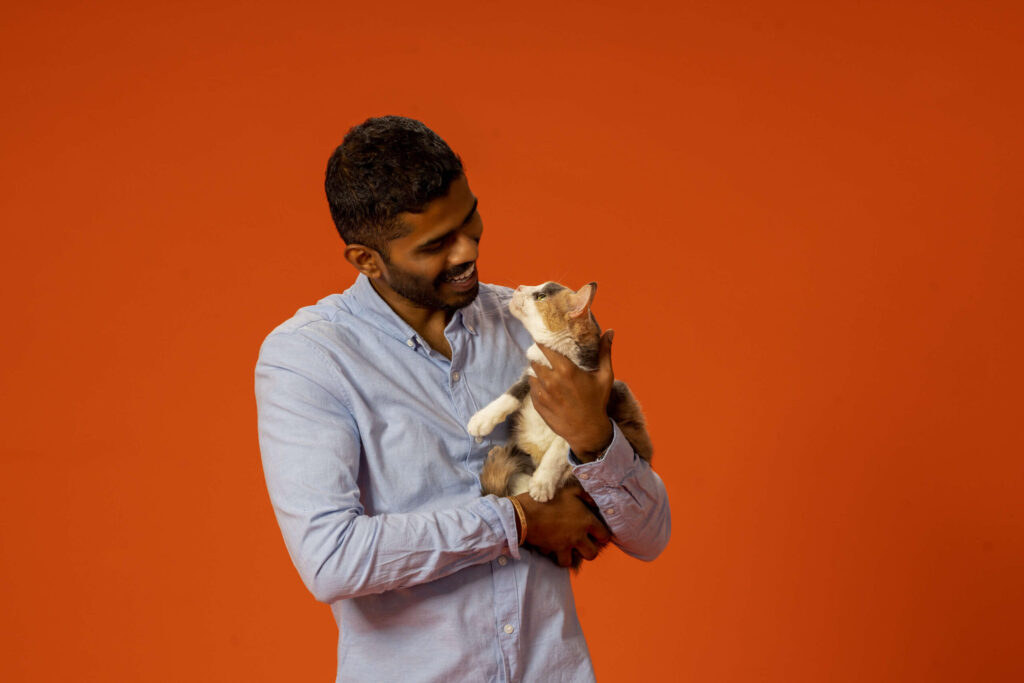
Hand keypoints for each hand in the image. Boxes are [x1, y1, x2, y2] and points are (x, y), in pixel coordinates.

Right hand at [515, 483, 610, 567]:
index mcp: (586, 520)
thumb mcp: (569, 491)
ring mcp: (566, 545)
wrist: (525, 513)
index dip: (602, 535)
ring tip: (567, 548)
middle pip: (593, 554)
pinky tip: (554, 548)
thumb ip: (584, 495)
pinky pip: (557, 559)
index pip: (604, 535)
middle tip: (583, 544)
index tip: (597, 534)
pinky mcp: (554, 550)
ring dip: (571, 556)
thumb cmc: (548, 499)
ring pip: (575, 561)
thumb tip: (593, 502)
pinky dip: (556, 555)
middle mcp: (579, 535)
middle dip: (589, 550)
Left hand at [529, 330, 614, 461]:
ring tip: (546, 372)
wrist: (587, 431)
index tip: (545, 341)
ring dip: (537, 371)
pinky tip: (546, 387)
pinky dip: (536, 385)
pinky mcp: (537, 405)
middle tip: (545, 356)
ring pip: (531, 374)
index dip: (543, 343)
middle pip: (535, 360)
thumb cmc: (597, 402)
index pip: (545, 348)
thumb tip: (610, 331)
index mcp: (566, 370)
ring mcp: (542, 394)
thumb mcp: (605, 377)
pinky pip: (532, 389)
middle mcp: (551, 380)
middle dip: (538, 357)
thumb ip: (605, 352)